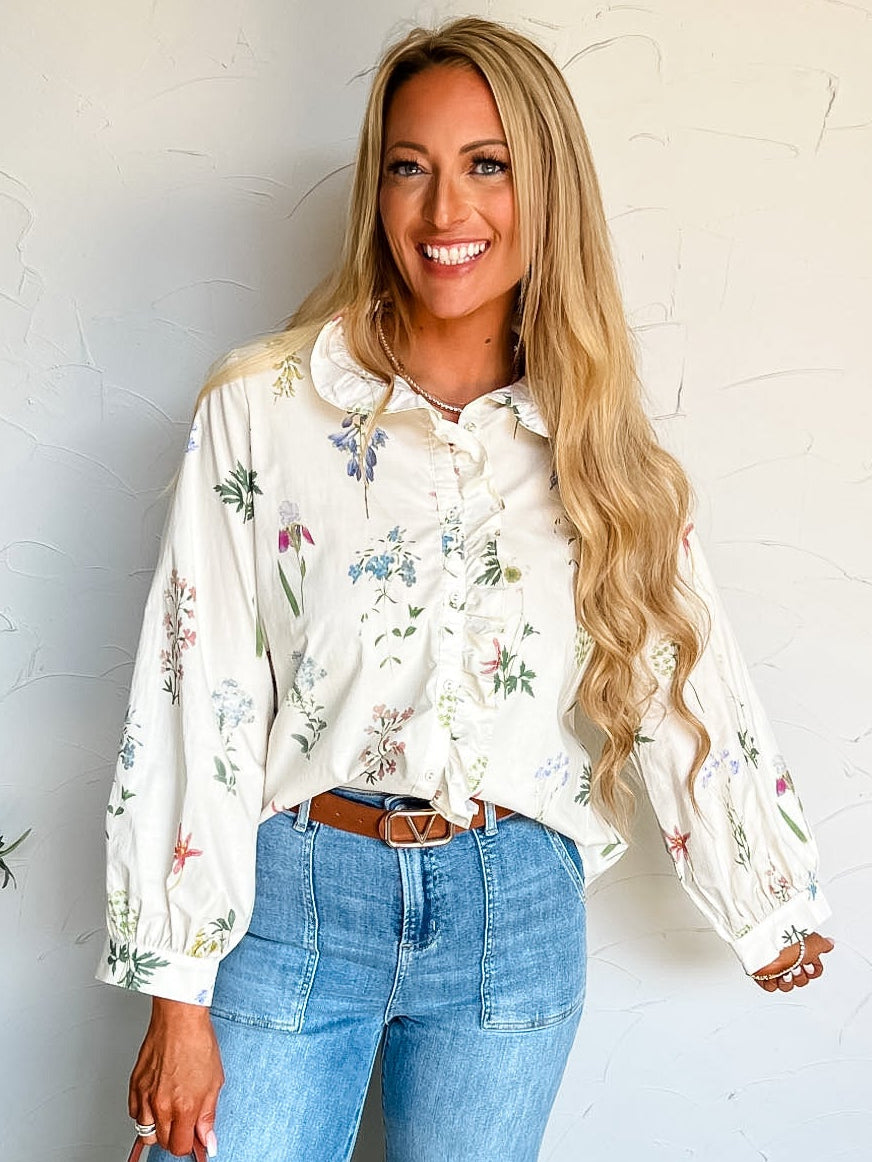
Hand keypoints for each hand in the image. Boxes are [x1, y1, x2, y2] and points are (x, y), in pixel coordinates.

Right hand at [129, 997, 223, 1157]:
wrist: (179, 1018)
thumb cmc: (198, 1042)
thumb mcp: (215, 1081)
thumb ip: (208, 1115)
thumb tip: (208, 1139)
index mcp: (184, 1107)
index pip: (180, 1147)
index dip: (190, 1144)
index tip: (195, 1135)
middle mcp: (162, 1105)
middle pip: (162, 1142)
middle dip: (175, 1136)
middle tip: (186, 1121)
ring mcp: (145, 1096)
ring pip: (145, 1130)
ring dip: (159, 1127)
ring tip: (171, 1110)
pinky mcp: (134, 1084)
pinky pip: (134, 1112)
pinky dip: (144, 1112)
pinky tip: (157, 1100)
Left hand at [751, 932, 833, 992]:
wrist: (767, 941)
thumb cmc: (788, 940)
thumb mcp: (812, 941)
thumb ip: (823, 944)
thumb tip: (830, 942)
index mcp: (800, 953)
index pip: (813, 970)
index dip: (813, 970)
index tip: (809, 964)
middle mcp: (788, 960)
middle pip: (801, 980)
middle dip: (801, 977)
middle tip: (796, 968)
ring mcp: (775, 967)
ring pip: (787, 986)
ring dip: (788, 982)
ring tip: (785, 972)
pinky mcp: (762, 973)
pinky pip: (770, 987)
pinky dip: (773, 983)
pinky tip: (774, 975)